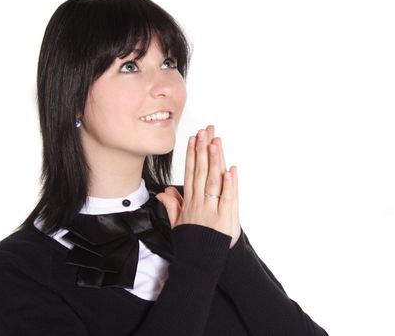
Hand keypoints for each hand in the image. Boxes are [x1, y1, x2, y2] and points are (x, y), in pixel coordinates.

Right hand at [156, 125, 240, 247]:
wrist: (199, 263)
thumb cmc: (192, 243)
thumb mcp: (177, 224)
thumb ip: (172, 206)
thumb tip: (163, 192)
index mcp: (189, 202)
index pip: (190, 173)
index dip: (192, 155)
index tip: (193, 138)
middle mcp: (200, 203)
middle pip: (201, 172)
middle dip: (203, 149)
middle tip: (205, 131)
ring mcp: (213, 210)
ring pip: (213, 181)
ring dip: (215, 160)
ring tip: (215, 142)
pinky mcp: (226, 218)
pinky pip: (228, 198)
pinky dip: (230, 184)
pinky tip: (230, 169)